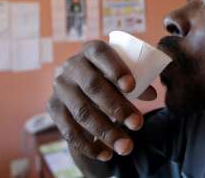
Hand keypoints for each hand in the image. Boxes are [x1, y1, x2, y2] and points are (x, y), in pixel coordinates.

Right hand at [47, 40, 156, 161]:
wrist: (83, 86)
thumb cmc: (112, 77)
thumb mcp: (125, 75)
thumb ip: (139, 82)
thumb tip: (151, 95)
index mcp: (92, 50)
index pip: (101, 53)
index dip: (116, 68)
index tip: (131, 86)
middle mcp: (72, 65)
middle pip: (93, 85)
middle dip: (117, 106)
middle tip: (138, 124)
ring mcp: (60, 87)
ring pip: (82, 111)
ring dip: (106, 131)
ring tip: (126, 146)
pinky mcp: (53, 107)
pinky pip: (68, 130)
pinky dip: (88, 145)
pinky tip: (106, 154)